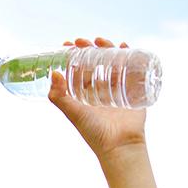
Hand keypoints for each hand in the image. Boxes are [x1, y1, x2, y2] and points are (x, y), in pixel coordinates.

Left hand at [48, 37, 146, 158]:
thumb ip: (59, 97)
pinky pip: (133, 70)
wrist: (120, 146)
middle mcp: (101, 89)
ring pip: (113, 62)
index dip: (73, 56)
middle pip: (96, 62)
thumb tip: (53, 73)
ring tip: (102, 41)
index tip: (68, 44)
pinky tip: (125, 46)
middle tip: (83, 41)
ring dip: (108, 48)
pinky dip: (131, 56)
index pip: (78, 69)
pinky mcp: (133, 90)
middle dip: (90, 49)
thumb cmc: (94, 132)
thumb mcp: (73, 113)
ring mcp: (118, 88)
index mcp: (86, 94)